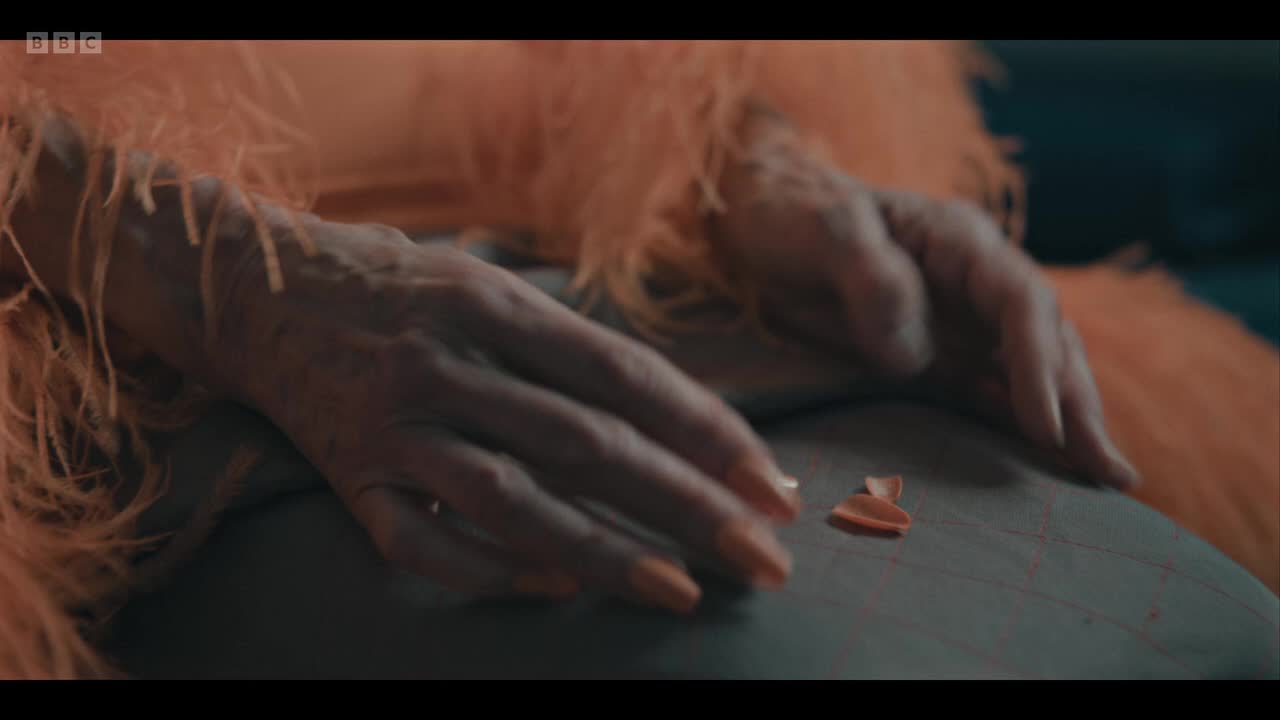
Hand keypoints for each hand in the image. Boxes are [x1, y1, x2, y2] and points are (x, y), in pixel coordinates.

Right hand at [209, 219, 800, 612]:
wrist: (258, 291)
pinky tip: (561, 591)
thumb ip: (568, 342)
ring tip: (683, 592)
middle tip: (762, 555)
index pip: (622, 372)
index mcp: (490, 302)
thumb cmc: (399, 286)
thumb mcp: (484, 281)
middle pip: (586, 441)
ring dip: (606, 551)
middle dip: (686, 503)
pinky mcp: (349, 478)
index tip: (768, 480)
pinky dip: (494, 570)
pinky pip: (423, 543)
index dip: (704, 429)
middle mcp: (444, 361)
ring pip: (514, 500)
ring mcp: (393, 424)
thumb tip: (682, 417)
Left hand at [710, 114, 1139, 490]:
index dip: (1037, 363)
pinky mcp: (935, 357)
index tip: (1044, 425)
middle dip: (1079, 404)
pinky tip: (1052, 465)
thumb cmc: (791, 216)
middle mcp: (975, 281)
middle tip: (1111, 472)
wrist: (759, 222)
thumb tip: (912, 351)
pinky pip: (989, 393)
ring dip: (1067, 423)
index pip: (1020, 301)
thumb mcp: (824, 232)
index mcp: (958, 240)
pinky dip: (1022, 427)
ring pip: (1031, 372)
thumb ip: (869, 277)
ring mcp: (959, 321)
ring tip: (1107, 479)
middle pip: (1046, 341)